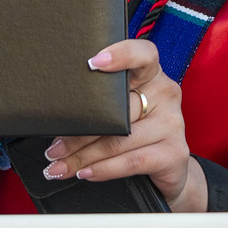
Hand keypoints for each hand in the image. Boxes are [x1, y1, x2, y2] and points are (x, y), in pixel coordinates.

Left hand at [43, 39, 204, 210]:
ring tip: (60, 165)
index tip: (93, 62)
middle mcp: (165, 94)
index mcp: (151, 75)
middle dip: (78, 133)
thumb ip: (104, 104)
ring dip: (84, 156)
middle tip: (53, 147)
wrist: (169, 168)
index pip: (143, 54)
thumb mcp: (125, 110)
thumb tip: (59, 117)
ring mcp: (173, 123)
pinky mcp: (174, 153)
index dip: (121, 54)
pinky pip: (132, 161)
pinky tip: (86, 173)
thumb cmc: (138, 132)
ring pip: (120, 139)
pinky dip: (104, 169)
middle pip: (118, 109)